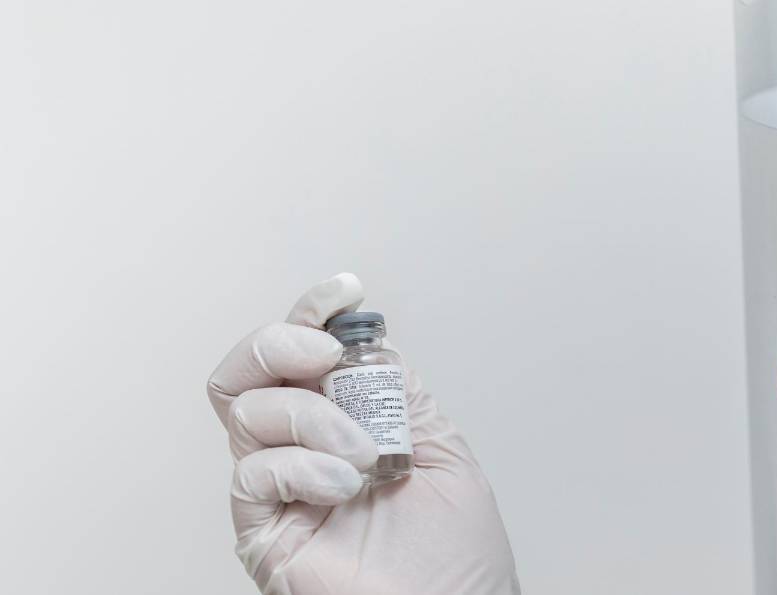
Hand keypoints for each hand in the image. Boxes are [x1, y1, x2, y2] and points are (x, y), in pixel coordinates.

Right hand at [207, 273, 519, 594]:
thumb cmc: (456, 557)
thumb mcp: (442, 450)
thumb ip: (401, 394)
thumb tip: (368, 340)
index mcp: (347, 423)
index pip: (306, 352)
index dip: (313, 311)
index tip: (345, 292)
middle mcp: (304, 449)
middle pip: (248, 370)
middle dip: (281, 341)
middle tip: (326, 355)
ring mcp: (280, 489)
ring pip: (247, 410)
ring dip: (314, 418)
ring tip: (366, 456)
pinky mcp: (262, 531)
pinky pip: (252, 472)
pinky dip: (302, 465)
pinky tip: (344, 485)